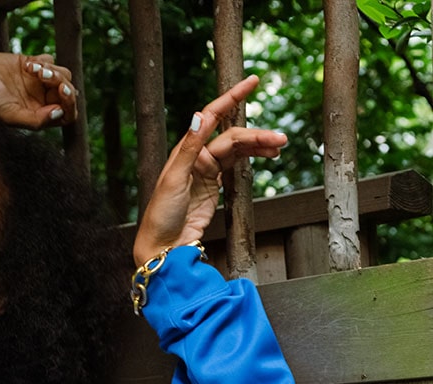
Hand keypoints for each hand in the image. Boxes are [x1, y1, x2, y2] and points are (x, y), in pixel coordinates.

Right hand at [0, 52, 77, 129]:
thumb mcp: (9, 116)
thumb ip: (35, 121)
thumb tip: (59, 113)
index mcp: (38, 118)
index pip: (67, 114)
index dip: (69, 102)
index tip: (60, 90)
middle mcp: (40, 102)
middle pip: (68, 92)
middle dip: (61, 82)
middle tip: (44, 75)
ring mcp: (37, 84)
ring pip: (62, 74)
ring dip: (52, 69)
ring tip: (32, 69)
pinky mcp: (31, 66)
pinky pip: (50, 60)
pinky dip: (43, 61)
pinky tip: (26, 64)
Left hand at [132, 76, 286, 266]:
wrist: (163, 245)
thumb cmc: (161, 214)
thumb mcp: (173, 179)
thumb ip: (189, 147)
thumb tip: (200, 116)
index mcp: (186, 149)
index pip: (213, 115)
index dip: (233, 97)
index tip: (252, 82)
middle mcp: (197, 155)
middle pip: (233, 136)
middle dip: (257, 136)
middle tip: (279, 140)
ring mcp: (207, 170)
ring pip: (239, 149)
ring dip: (259, 146)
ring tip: (279, 147)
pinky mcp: (215, 186)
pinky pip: (238, 165)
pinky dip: (254, 158)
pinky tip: (268, 155)